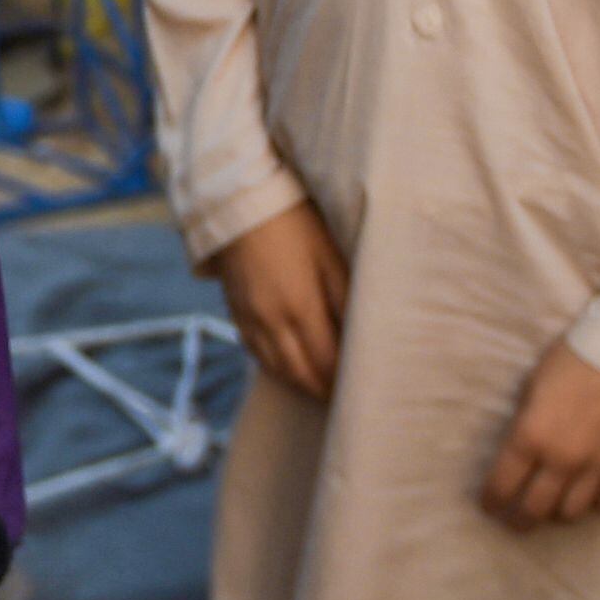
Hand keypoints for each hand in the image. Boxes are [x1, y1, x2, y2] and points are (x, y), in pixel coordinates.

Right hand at [208, 203, 348, 402]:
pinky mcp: (235, 310)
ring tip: (323, 389)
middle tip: (348, 399)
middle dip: (325, 390)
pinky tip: (291, 367)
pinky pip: (256, 352)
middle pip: (301, 374)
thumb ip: (346, 299)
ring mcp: (249, 319)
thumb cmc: (295, 222)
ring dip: (301, 384)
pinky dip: (277, 368)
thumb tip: (363, 335)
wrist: (238, 200)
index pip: (327, 363)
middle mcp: (271, 322)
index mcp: (299, 308)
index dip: (346, 381)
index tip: (364, 388)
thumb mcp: (330, 255)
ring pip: (277, 369)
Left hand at [483, 344, 599, 530]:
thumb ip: (524, 425)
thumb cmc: (570, 361)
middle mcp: (561, 460)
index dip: (491, 501)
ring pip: (571, 513)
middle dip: (520, 521)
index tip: (490, 506)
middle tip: (516, 522)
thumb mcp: (531, 388)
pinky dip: (597, 505)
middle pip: (535, 510)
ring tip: (554, 507)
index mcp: (530, 437)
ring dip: (558, 513)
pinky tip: (590, 497)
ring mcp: (596, 467)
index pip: (502, 486)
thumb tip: (519, 451)